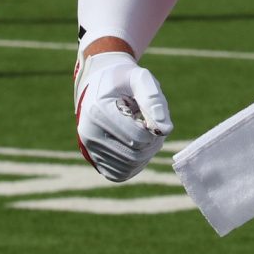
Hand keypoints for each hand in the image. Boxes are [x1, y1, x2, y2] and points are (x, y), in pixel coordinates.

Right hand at [74, 48, 172, 183]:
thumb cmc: (123, 80)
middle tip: (155, 128)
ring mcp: (89, 148)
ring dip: (146, 155)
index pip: (138, 137)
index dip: (155, 131)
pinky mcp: (93, 158)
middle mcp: (89, 133)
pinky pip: (118, 174)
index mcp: (98, 111)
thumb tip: (165, 129)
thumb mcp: (140, 79)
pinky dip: (134, 165)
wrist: (100, 84)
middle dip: (152, 144)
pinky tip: (138, 147)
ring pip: (128, 167)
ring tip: (147, 135)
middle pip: (134, 155)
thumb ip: (154, 99)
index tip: (156, 118)